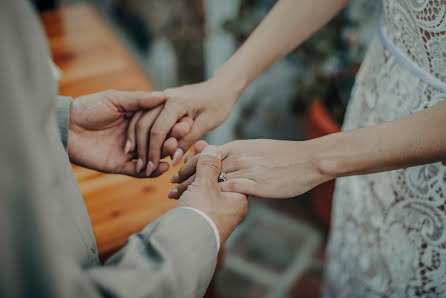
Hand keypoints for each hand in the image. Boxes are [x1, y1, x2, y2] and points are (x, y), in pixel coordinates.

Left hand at [68, 90, 190, 176]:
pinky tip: (161, 167)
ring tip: (172, 152)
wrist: (65, 126)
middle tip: (180, 138)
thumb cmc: (88, 108)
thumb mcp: (115, 99)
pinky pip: (138, 172)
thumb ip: (139, 100)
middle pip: (158, 141)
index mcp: (137, 120)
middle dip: (171, 140)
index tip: (185, 122)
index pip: (160, 124)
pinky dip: (151, 171)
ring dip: (163, 155)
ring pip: (151, 156)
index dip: (172, 124)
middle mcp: (135, 137)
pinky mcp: (119, 166)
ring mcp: (128, 152)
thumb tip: (163, 96)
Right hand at [141, 77, 239, 175]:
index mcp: (176, 102)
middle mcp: (164, 97)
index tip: (151, 169)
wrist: (220, 87)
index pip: (158, 130)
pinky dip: (138, 132)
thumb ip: (188, 140)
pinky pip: (143, 116)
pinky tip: (138, 147)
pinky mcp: (159, 101)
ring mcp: (160, 98)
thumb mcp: (207, 124)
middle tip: (140, 169)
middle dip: (141, 149)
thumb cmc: (218, 106)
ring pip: (139, 119)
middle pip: (143, 125)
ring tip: (137, 161)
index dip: (153, 152)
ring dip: (135, 141)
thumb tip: (172, 159)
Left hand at [171, 139, 331, 198]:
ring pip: (212, 179)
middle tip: (170, 188)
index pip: (206, 154)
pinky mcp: (256, 184)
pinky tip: (203, 207)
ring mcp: (247, 170)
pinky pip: (229, 190)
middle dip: (184, 178)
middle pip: (204, 167)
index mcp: (239, 146)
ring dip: (194, 190)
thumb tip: (227, 159)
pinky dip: (214, 198)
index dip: (189, 164)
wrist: (308, 160)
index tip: (176, 173)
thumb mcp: (258, 148)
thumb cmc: (285, 156)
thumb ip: (240, 153)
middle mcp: (239, 156)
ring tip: (180, 200)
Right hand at [176, 145, 247, 245]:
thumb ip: (209, 165)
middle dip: (199, 166)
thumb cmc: (199, 214)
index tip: (201, 148)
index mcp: (238, 198)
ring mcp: (216, 214)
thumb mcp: (205, 184)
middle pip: (216, 178)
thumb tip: (213, 149)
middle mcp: (230, 207)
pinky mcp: (201, 219)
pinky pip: (196, 200)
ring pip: (204, 188)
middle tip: (189, 154)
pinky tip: (175, 186)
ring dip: (190, 178)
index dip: (213, 158)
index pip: (229, 170)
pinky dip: (186, 191)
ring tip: (179, 168)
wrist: (182, 245)